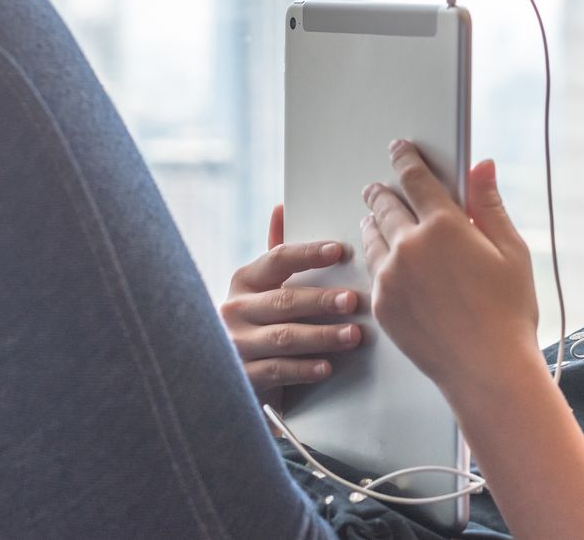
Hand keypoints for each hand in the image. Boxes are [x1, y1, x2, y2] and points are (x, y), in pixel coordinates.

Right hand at [220, 204, 360, 413]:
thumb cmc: (259, 323)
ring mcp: (236, 343)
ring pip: (285, 337)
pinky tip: (327, 367)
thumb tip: (281, 206)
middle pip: (284, 300)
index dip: (308, 254)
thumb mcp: (263, 288)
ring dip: (322, 336)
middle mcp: (236, 309)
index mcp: (245, 280)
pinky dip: (304, 369)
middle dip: (322, 300)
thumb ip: (277, 254)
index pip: (278, 259)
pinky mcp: (242, 376)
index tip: (338, 250)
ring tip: (353, 335)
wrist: (229, 376)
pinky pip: (277, 370)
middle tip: (354, 300)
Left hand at [360, 140, 540, 391]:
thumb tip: (482, 166)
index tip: (400, 149)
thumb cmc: (508, 313)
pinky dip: (376, 256)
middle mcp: (410, 246)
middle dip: (382, 190)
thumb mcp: (511, 252)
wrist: (486, 369)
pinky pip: (371, 269)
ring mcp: (390, 276)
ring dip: (374, 221)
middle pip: (385, 204)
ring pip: (371, 235)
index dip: (406, 158)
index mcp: (445, 226)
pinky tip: (384, 258)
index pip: (415, 178)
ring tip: (377, 219)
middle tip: (379, 187)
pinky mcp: (382, 304)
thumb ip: (489, 205)